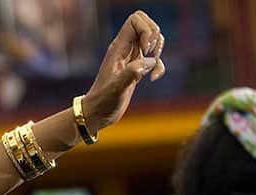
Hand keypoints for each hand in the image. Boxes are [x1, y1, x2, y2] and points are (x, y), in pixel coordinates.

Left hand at [82, 11, 165, 131]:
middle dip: (156, 36)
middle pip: (147, 25)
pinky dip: (159, 65)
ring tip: (150, 68)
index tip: (145, 49)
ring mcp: (131, 59)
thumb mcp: (116, 89)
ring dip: (159, 51)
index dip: (146, 29)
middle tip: (149, 55)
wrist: (96, 114)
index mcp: (118, 48)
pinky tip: (153, 78)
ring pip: (153, 40)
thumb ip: (131, 74)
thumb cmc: (102, 102)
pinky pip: (154, 59)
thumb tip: (149, 62)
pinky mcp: (137, 70)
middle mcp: (125, 50)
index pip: (135, 20)